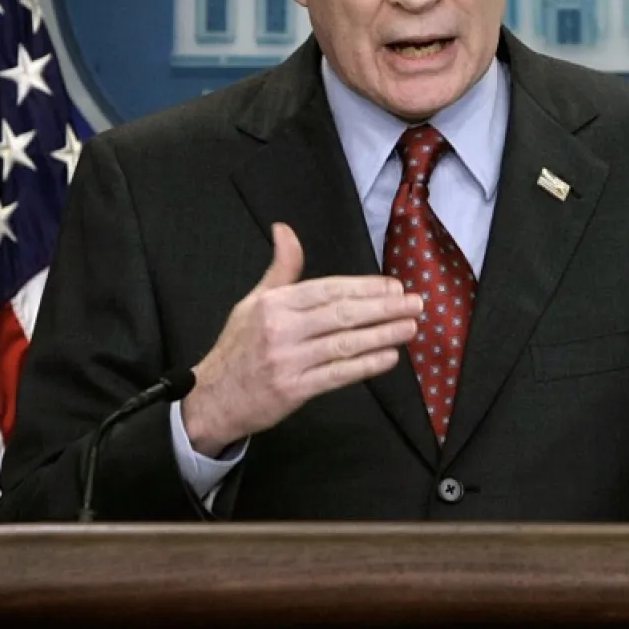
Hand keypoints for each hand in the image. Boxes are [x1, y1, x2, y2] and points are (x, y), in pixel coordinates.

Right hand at [181, 222, 422, 455]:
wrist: (212, 398)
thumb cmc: (239, 348)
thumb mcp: (253, 302)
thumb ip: (280, 269)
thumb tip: (284, 229)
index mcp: (274, 303)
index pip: (328, 289)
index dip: (364, 287)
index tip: (394, 286)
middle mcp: (281, 328)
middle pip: (342, 314)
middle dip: (383, 308)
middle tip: (415, 304)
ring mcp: (288, 360)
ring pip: (344, 343)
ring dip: (382, 334)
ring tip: (411, 327)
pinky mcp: (294, 390)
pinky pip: (338, 374)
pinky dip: (366, 365)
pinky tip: (389, 357)